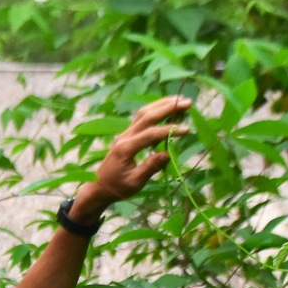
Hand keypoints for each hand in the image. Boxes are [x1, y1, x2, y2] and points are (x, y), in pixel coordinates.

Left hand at [71, 95, 192, 219]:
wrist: (100, 186)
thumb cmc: (118, 187)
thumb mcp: (135, 182)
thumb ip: (150, 168)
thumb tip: (167, 154)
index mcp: (126, 148)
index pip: (150, 135)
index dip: (169, 130)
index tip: (187, 130)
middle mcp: (125, 136)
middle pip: (147, 116)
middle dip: (168, 108)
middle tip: (188, 102)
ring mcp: (125, 133)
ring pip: (143, 113)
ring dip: (161, 104)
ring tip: (179, 99)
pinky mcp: (127, 134)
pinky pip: (141, 118)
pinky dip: (155, 109)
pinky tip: (166, 107)